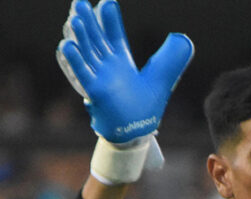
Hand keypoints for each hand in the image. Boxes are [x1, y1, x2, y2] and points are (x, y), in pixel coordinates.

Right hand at [56, 0, 193, 142]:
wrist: (137, 133)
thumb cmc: (145, 108)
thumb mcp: (162, 78)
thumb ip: (171, 59)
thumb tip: (183, 39)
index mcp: (122, 62)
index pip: (115, 36)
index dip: (111, 20)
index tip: (107, 2)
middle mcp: (108, 68)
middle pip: (96, 40)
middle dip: (89, 21)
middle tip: (79, 2)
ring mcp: (100, 78)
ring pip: (88, 53)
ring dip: (80, 36)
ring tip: (74, 17)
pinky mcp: (96, 92)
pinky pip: (83, 74)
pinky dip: (75, 61)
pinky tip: (67, 44)